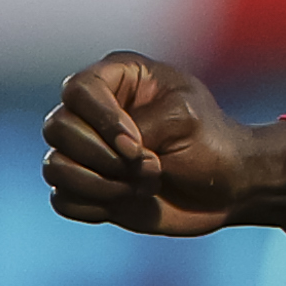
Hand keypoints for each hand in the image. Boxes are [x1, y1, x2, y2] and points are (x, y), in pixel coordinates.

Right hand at [43, 53, 285, 234]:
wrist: (230, 187)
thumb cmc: (212, 142)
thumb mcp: (184, 120)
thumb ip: (141, 128)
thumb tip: (112, 155)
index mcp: (116, 79)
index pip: (78, 91)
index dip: (102, 122)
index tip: (138, 147)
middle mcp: (93, 112)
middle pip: (58, 128)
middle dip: (105, 157)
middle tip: (152, 168)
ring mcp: (86, 151)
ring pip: (55, 167)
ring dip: (100, 185)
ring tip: (142, 187)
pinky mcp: (88, 188)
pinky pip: (63, 200)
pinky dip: (93, 206)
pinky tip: (127, 202)